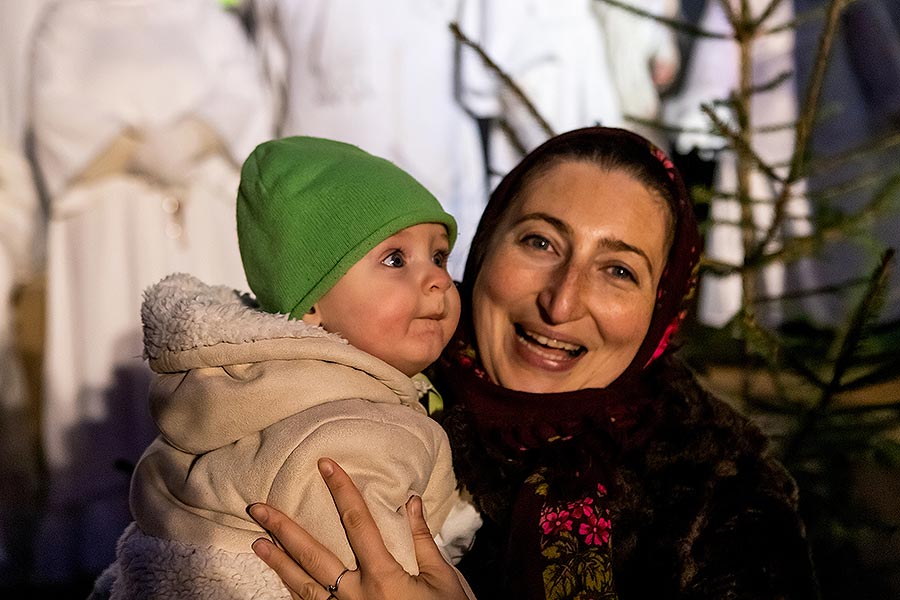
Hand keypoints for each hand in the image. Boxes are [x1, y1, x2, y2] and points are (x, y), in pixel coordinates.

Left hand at [248, 458, 471, 599]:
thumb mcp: (443, 580)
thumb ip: (422, 540)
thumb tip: (411, 501)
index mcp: (383, 576)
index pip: (356, 522)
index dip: (341, 490)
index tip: (325, 465)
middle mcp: (356, 595)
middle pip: (312, 555)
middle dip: (282, 529)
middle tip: (256, 508)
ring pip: (303, 586)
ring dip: (278, 563)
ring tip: (257, 543)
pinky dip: (294, 592)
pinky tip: (282, 578)